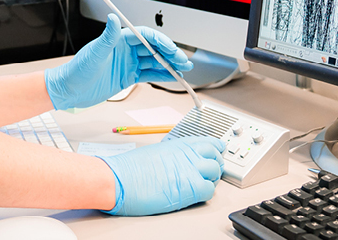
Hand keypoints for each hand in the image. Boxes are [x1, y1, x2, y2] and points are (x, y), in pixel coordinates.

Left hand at [45, 14, 191, 109]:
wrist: (69, 90)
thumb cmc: (77, 71)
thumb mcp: (94, 54)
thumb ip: (106, 37)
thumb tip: (112, 17)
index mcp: (118, 40)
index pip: (145, 36)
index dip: (160, 41)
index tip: (171, 48)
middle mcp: (125, 50)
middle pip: (153, 49)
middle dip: (170, 53)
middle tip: (183, 60)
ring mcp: (128, 63)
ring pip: (154, 62)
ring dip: (169, 64)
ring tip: (184, 68)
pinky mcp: (128, 77)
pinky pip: (149, 74)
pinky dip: (162, 76)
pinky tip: (173, 77)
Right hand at [99, 137, 225, 215]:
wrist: (119, 179)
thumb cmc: (129, 168)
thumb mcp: (155, 152)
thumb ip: (172, 155)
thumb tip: (178, 162)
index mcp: (179, 144)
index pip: (208, 142)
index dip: (215, 149)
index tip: (217, 152)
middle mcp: (187, 154)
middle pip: (215, 157)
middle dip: (215, 165)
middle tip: (210, 172)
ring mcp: (190, 170)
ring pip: (215, 172)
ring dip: (211, 179)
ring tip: (201, 184)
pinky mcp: (190, 187)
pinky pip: (209, 190)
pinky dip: (206, 192)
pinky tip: (195, 194)